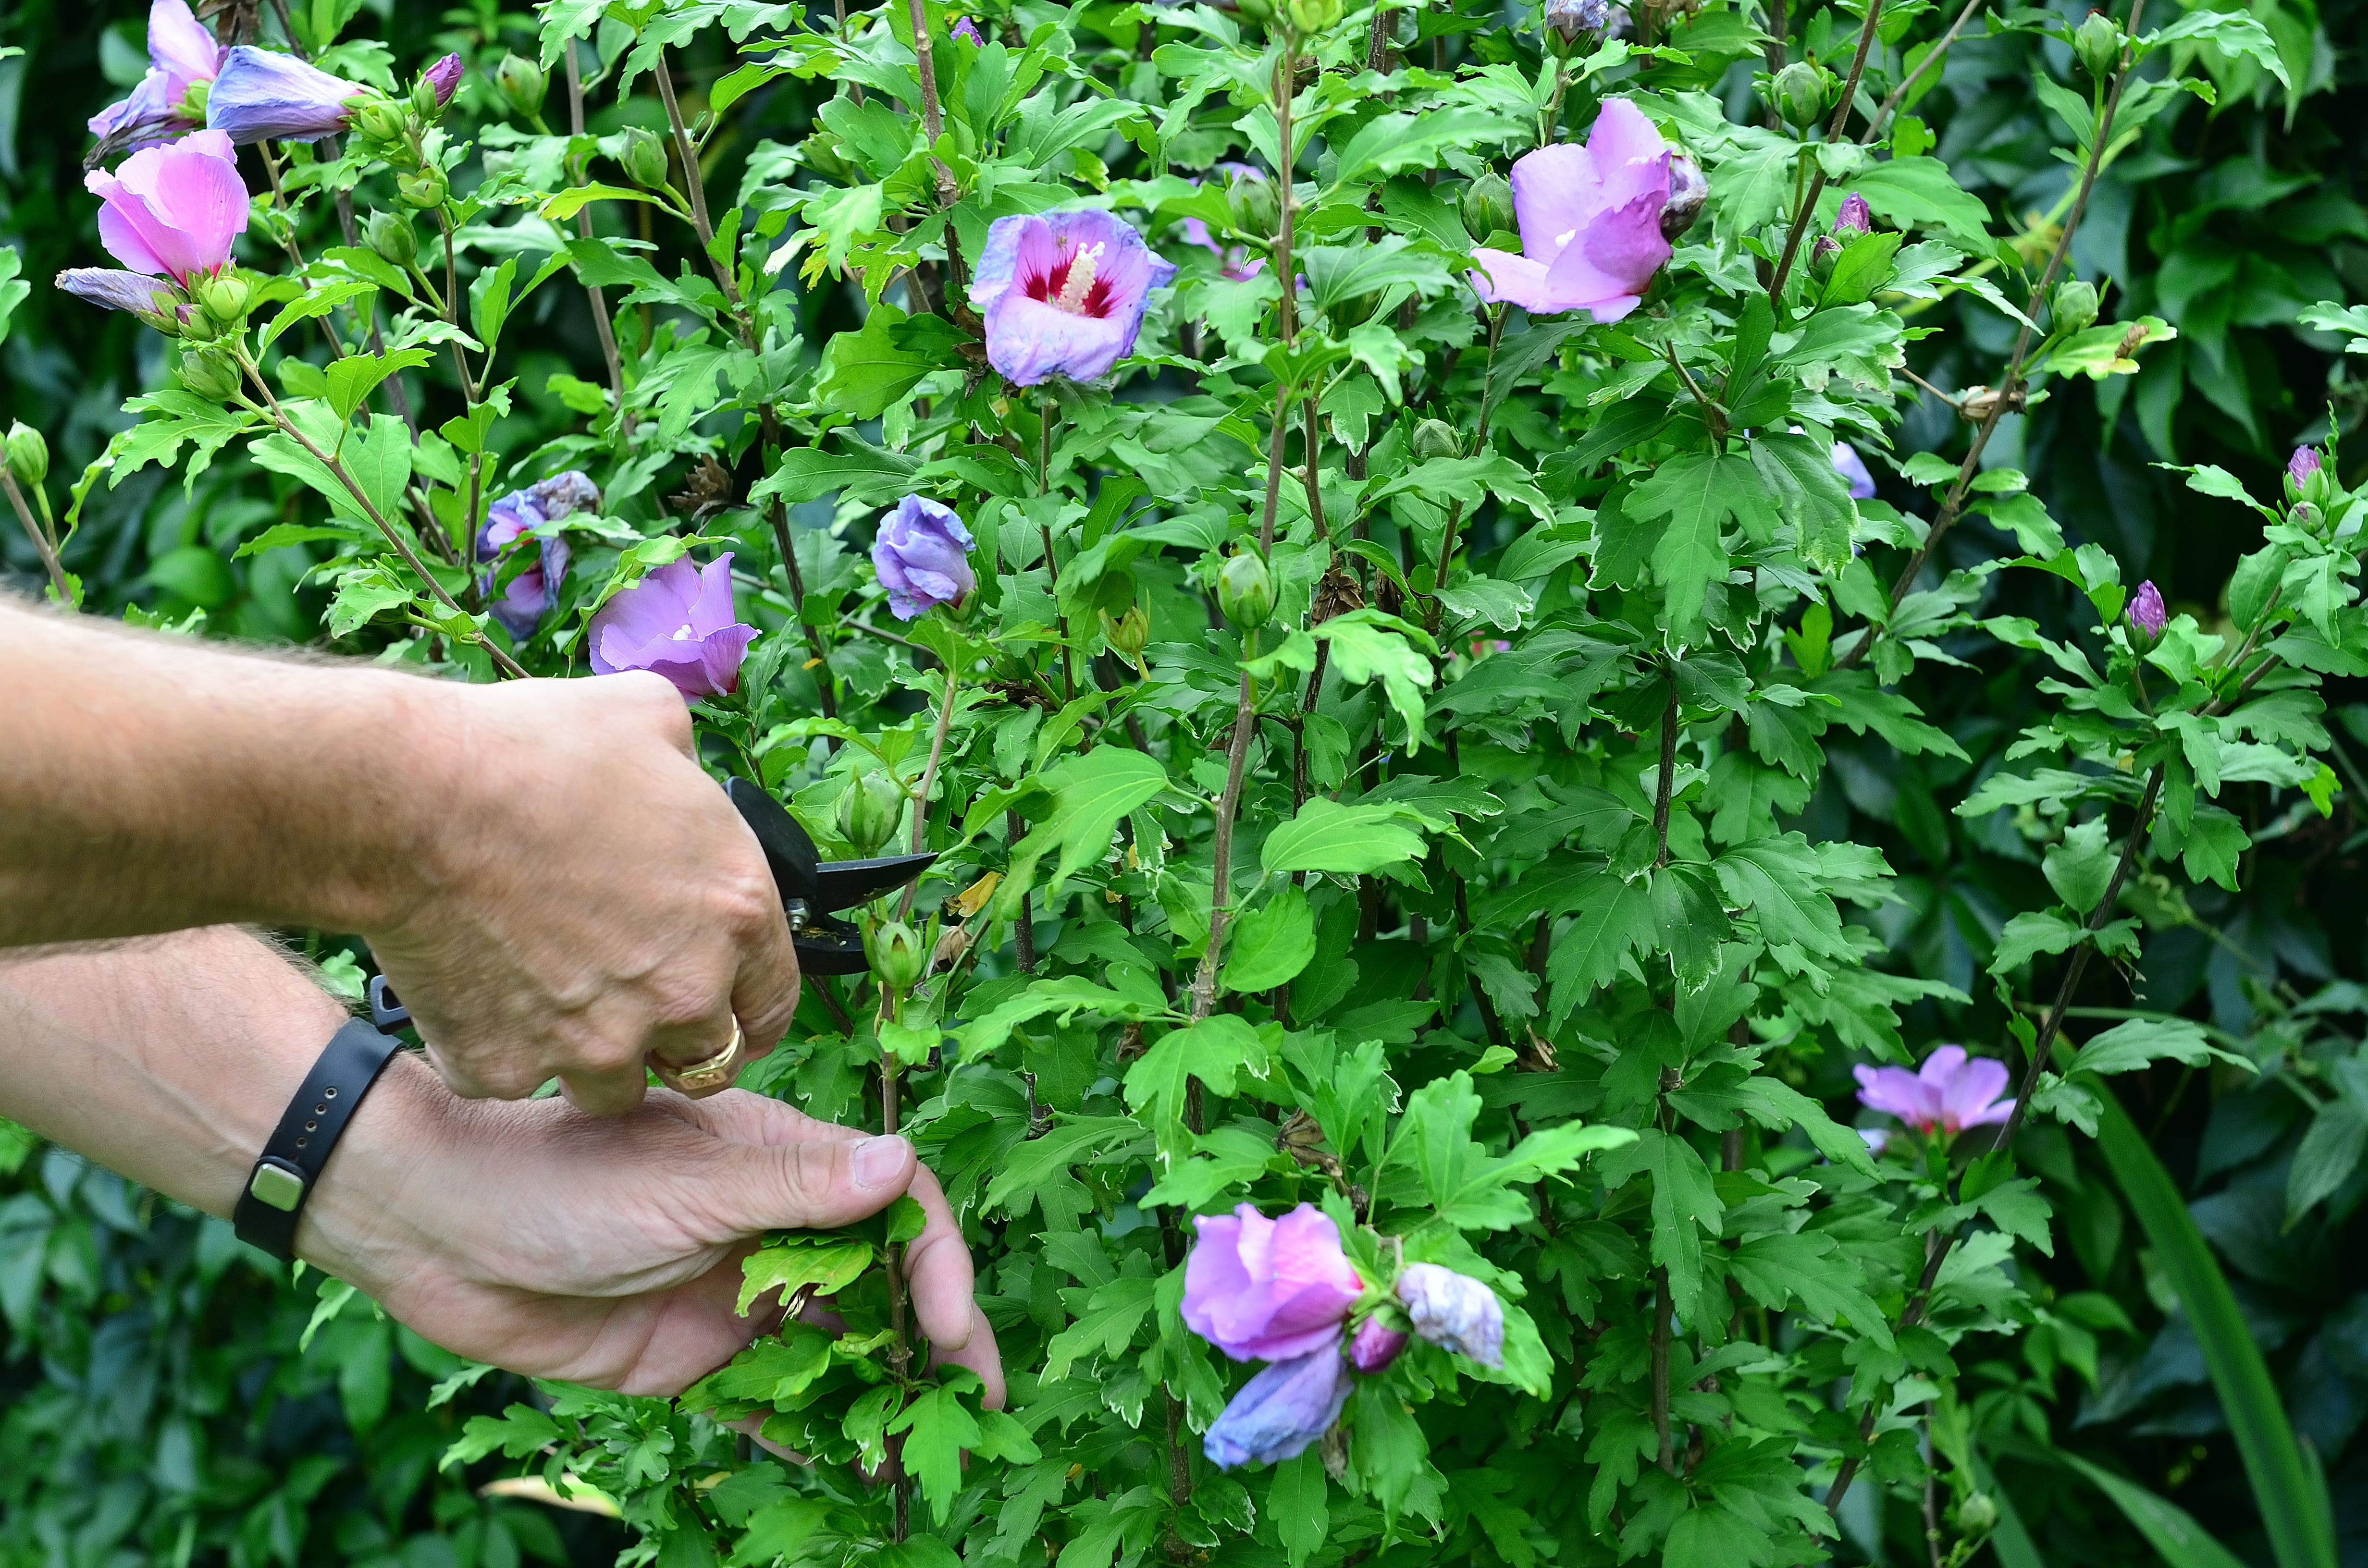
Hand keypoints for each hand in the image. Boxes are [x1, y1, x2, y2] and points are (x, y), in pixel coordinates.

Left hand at [309, 1061, 1003, 1402]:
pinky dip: (811, 1434)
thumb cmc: (558, 1174)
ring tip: (918, 1452)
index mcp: (782, 1165)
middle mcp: (772, 1229)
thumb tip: (898, 1166)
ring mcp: (734, 1298)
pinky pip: (769, 1405)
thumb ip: (795, 1188)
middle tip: (975, 1405)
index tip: (947, 1327)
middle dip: (933, 1341)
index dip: (934, 1264)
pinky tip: (850, 1469)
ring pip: (833, 1349)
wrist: (438, 1228)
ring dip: (879, 1393)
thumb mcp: (684, 1179)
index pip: (894, 1209)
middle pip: (881, 1286)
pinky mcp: (691, 1362)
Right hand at [365, 671, 802, 1112]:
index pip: (773, 1005)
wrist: (413, 796)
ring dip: (591, 1057)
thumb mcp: (650, 719)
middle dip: (670, 1038)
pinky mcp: (509, 1066)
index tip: (721, 1008)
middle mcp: (681, 993)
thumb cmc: (531, 751)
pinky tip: (478, 992)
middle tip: (624, 1002)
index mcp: (736, 914)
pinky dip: (499, 1047)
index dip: (745, 1008)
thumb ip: (686, 764)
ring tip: (548, 999)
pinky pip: (514, 1078)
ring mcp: (596, 1042)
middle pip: (702, 1062)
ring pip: (612, 1090)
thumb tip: (679, 769)